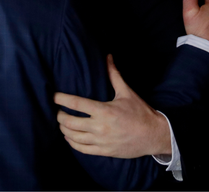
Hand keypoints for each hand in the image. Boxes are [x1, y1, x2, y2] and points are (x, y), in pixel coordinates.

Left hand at [54, 55, 170, 157]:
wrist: (154, 135)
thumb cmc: (140, 112)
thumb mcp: (126, 92)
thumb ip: (114, 74)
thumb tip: (108, 56)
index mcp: (103, 110)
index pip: (76, 104)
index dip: (61, 99)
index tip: (53, 96)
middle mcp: (100, 127)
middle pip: (70, 122)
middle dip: (59, 116)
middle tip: (57, 110)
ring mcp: (101, 141)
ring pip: (73, 137)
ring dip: (64, 129)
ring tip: (61, 122)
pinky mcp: (104, 151)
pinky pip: (82, 149)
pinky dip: (72, 142)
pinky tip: (69, 137)